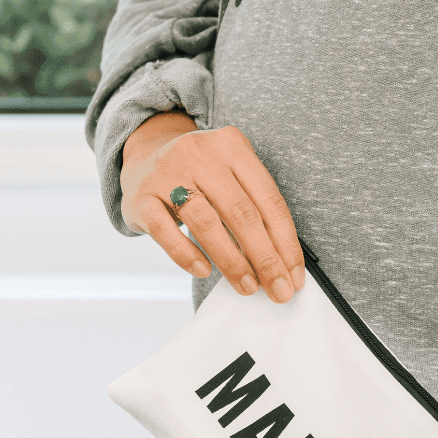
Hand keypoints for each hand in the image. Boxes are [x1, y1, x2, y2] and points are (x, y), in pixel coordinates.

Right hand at [120, 111, 304, 302]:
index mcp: (233, 147)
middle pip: (242, 213)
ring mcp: (168, 174)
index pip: (269, 199)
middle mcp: (201, 155)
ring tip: (247, 286)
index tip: (295, 275)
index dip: (286, 242)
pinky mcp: (141, 197)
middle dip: (265, 258)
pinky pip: (165, 230)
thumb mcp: (231, 174)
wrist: (145, 156)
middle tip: (278, 290)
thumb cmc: (201, 175)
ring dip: (232, 261)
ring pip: (206, 222)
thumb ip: (254, 208)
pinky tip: (204, 271)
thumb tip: (281, 262)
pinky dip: (187, 254)